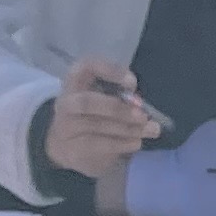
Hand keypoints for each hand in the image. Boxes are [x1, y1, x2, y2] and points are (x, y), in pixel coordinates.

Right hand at [44, 57, 162, 185]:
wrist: (65, 145)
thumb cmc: (91, 115)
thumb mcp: (101, 98)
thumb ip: (119, 96)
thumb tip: (139, 104)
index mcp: (76, 81)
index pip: (87, 67)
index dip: (109, 71)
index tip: (133, 82)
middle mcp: (66, 101)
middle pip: (87, 102)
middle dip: (118, 108)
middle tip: (143, 115)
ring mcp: (66, 126)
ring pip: (96, 125)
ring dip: (128, 128)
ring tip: (151, 130)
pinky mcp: (73, 149)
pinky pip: (99, 145)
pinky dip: (121, 144)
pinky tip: (137, 142)